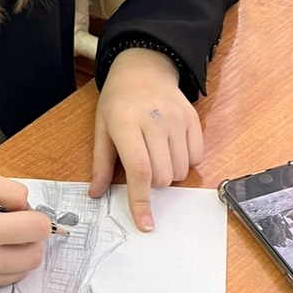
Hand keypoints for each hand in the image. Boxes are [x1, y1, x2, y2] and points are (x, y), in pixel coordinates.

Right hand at [0, 167, 51, 292]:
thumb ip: (7, 189)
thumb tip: (29, 208)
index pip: (36, 230)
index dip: (34, 216)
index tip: (18, 209)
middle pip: (35, 256)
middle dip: (31, 237)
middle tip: (12, 222)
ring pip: (23, 271)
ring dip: (20, 252)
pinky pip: (4, 280)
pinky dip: (6, 264)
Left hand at [90, 47, 203, 230]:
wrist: (144, 69)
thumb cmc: (118, 101)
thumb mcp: (102, 128)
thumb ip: (101, 163)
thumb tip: (95, 194)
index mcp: (125, 123)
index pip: (139, 170)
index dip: (141, 200)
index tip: (145, 224)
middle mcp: (154, 120)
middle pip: (162, 176)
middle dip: (152, 182)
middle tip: (142, 164)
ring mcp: (177, 119)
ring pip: (180, 171)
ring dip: (168, 173)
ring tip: (156, 153)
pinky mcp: (193, 118)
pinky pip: (196, 157)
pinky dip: (185, 161)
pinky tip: (171, 146)